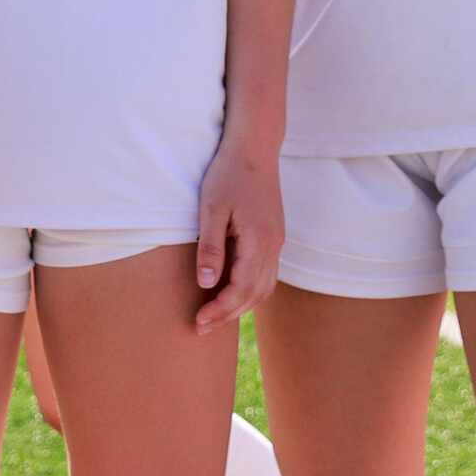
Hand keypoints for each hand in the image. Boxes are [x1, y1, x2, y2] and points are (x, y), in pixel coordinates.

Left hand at [191, 133, 283, 331]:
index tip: (198, 321)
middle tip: (201, 327)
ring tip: (214, 316)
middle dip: (228, 314)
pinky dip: (250, 290)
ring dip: (241, 305)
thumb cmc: (228, 174)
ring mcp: (277, 242)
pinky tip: (231, 292)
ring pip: (264, 287)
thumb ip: (210, 247)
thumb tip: (207, 283)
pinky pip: (266, 274)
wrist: (254, 148)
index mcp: (259, 241)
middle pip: (255, 294)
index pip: (241, 289)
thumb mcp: (211, 209)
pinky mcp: (274, 236)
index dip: (220, 309)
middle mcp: (274, 246)